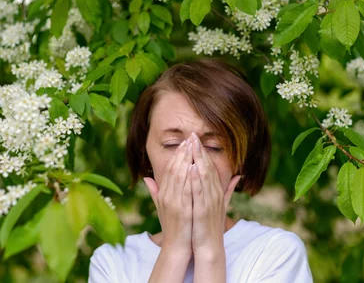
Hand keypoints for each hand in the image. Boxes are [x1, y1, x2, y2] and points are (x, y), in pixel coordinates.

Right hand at [144, 138, 193, 257]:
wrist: (176, 247)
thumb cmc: (172, 226)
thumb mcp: (162, 207)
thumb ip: (155, 191)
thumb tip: (146, 178)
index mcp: (163, 194)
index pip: (169, 170)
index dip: (176, 155)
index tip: (184, 143)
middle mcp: (166, 196)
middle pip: (173, 169)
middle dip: (182, 153)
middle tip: (189, 139)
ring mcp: (174, 203)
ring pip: (179, 176)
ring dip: (186, 160)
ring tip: (192, 146)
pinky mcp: (182, 210)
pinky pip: (186, 190)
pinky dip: (189, 178)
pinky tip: (194, 166)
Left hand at [189, 133, 240, 255]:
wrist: (210, 246)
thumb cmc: (211, 224)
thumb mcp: (221, 204)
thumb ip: (228, 189)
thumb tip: (238, 175)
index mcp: (216, 191)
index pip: (209, 167)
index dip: (203, 152)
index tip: (196, 138)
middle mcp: (215, 193)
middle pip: (207, 167)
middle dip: (200, 150)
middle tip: (193, 134)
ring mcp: (210, 201)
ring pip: (204, 176)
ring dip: (198, 159)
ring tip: (192, 145)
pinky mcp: (203, 210)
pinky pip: (199, 192)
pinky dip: (196, 180)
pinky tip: (191, 168)